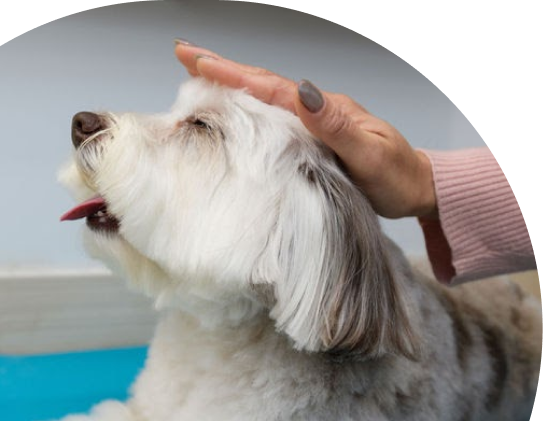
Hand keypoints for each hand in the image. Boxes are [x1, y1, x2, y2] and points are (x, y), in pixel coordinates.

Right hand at [175, 42, 436, 219]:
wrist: (414, 188)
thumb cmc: (396, 176)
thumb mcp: (371, 154)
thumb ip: (337, 127)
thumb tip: (305, 93)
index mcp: (325, 109)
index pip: (272, 87)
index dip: (233, 74)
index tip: (198, 60)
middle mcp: (314, 111)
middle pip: (262, 84)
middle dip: (221, 69)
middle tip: (183, 54)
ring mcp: (311, 125)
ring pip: (263, 99)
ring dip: (229, 85)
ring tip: (196, 73)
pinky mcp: (309, 141)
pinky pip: (271, 120)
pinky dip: (246, 110)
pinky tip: (231, 110)